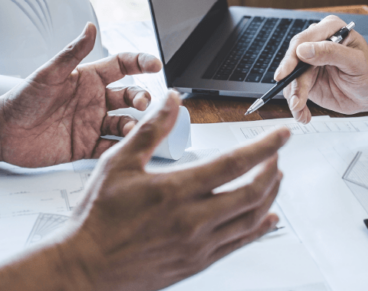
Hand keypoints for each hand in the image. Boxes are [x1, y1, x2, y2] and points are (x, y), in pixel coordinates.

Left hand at [0, 23, 161, 166]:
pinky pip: (110, 147)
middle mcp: (95, 100)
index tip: (155, 65)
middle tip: (143, 104)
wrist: (3, 132)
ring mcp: (93, 123)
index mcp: (88, 78)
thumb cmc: (22, 99)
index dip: (141, 63)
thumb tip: (90, 26)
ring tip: (131, 129)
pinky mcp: (87, 146)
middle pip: (130, 96)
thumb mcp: (48, 73)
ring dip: (133, 125)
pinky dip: (120, 148)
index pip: (122, 66)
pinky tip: (123, 148)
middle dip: (142, 98)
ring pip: (125, 123)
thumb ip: (72, 52)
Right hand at [57, 91, 287, 290]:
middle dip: (272, 169)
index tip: (281, 134)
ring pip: (251, 219)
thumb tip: (171, 100)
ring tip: (275, 179)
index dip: (265, 146)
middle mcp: (193, 220)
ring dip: (270, 196)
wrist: (86, 267)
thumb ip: (150, 129)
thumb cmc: (98, 218)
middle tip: (277, 155)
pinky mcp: (197, 262)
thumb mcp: (118, 163)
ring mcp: (198, 245)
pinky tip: (267, 217)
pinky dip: (259, 228)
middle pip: (252, 192)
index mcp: (176, 191)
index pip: (234, 163)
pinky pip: (239, 244)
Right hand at [274, 15, 367, 122]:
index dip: (291, 57)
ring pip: (291, 77)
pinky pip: (293, 90)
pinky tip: (304, 115)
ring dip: (294, 96)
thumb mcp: (355, 62)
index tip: (285, 74)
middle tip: (295, 101)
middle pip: (293, 60)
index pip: (303, 40)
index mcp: (329, 29)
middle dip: (292, 82)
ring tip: (301, 111)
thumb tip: (303, 50)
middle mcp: (316, 43)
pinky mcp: (306, 79)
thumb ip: (331, 53)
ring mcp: (309, 62)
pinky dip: (296, 105)